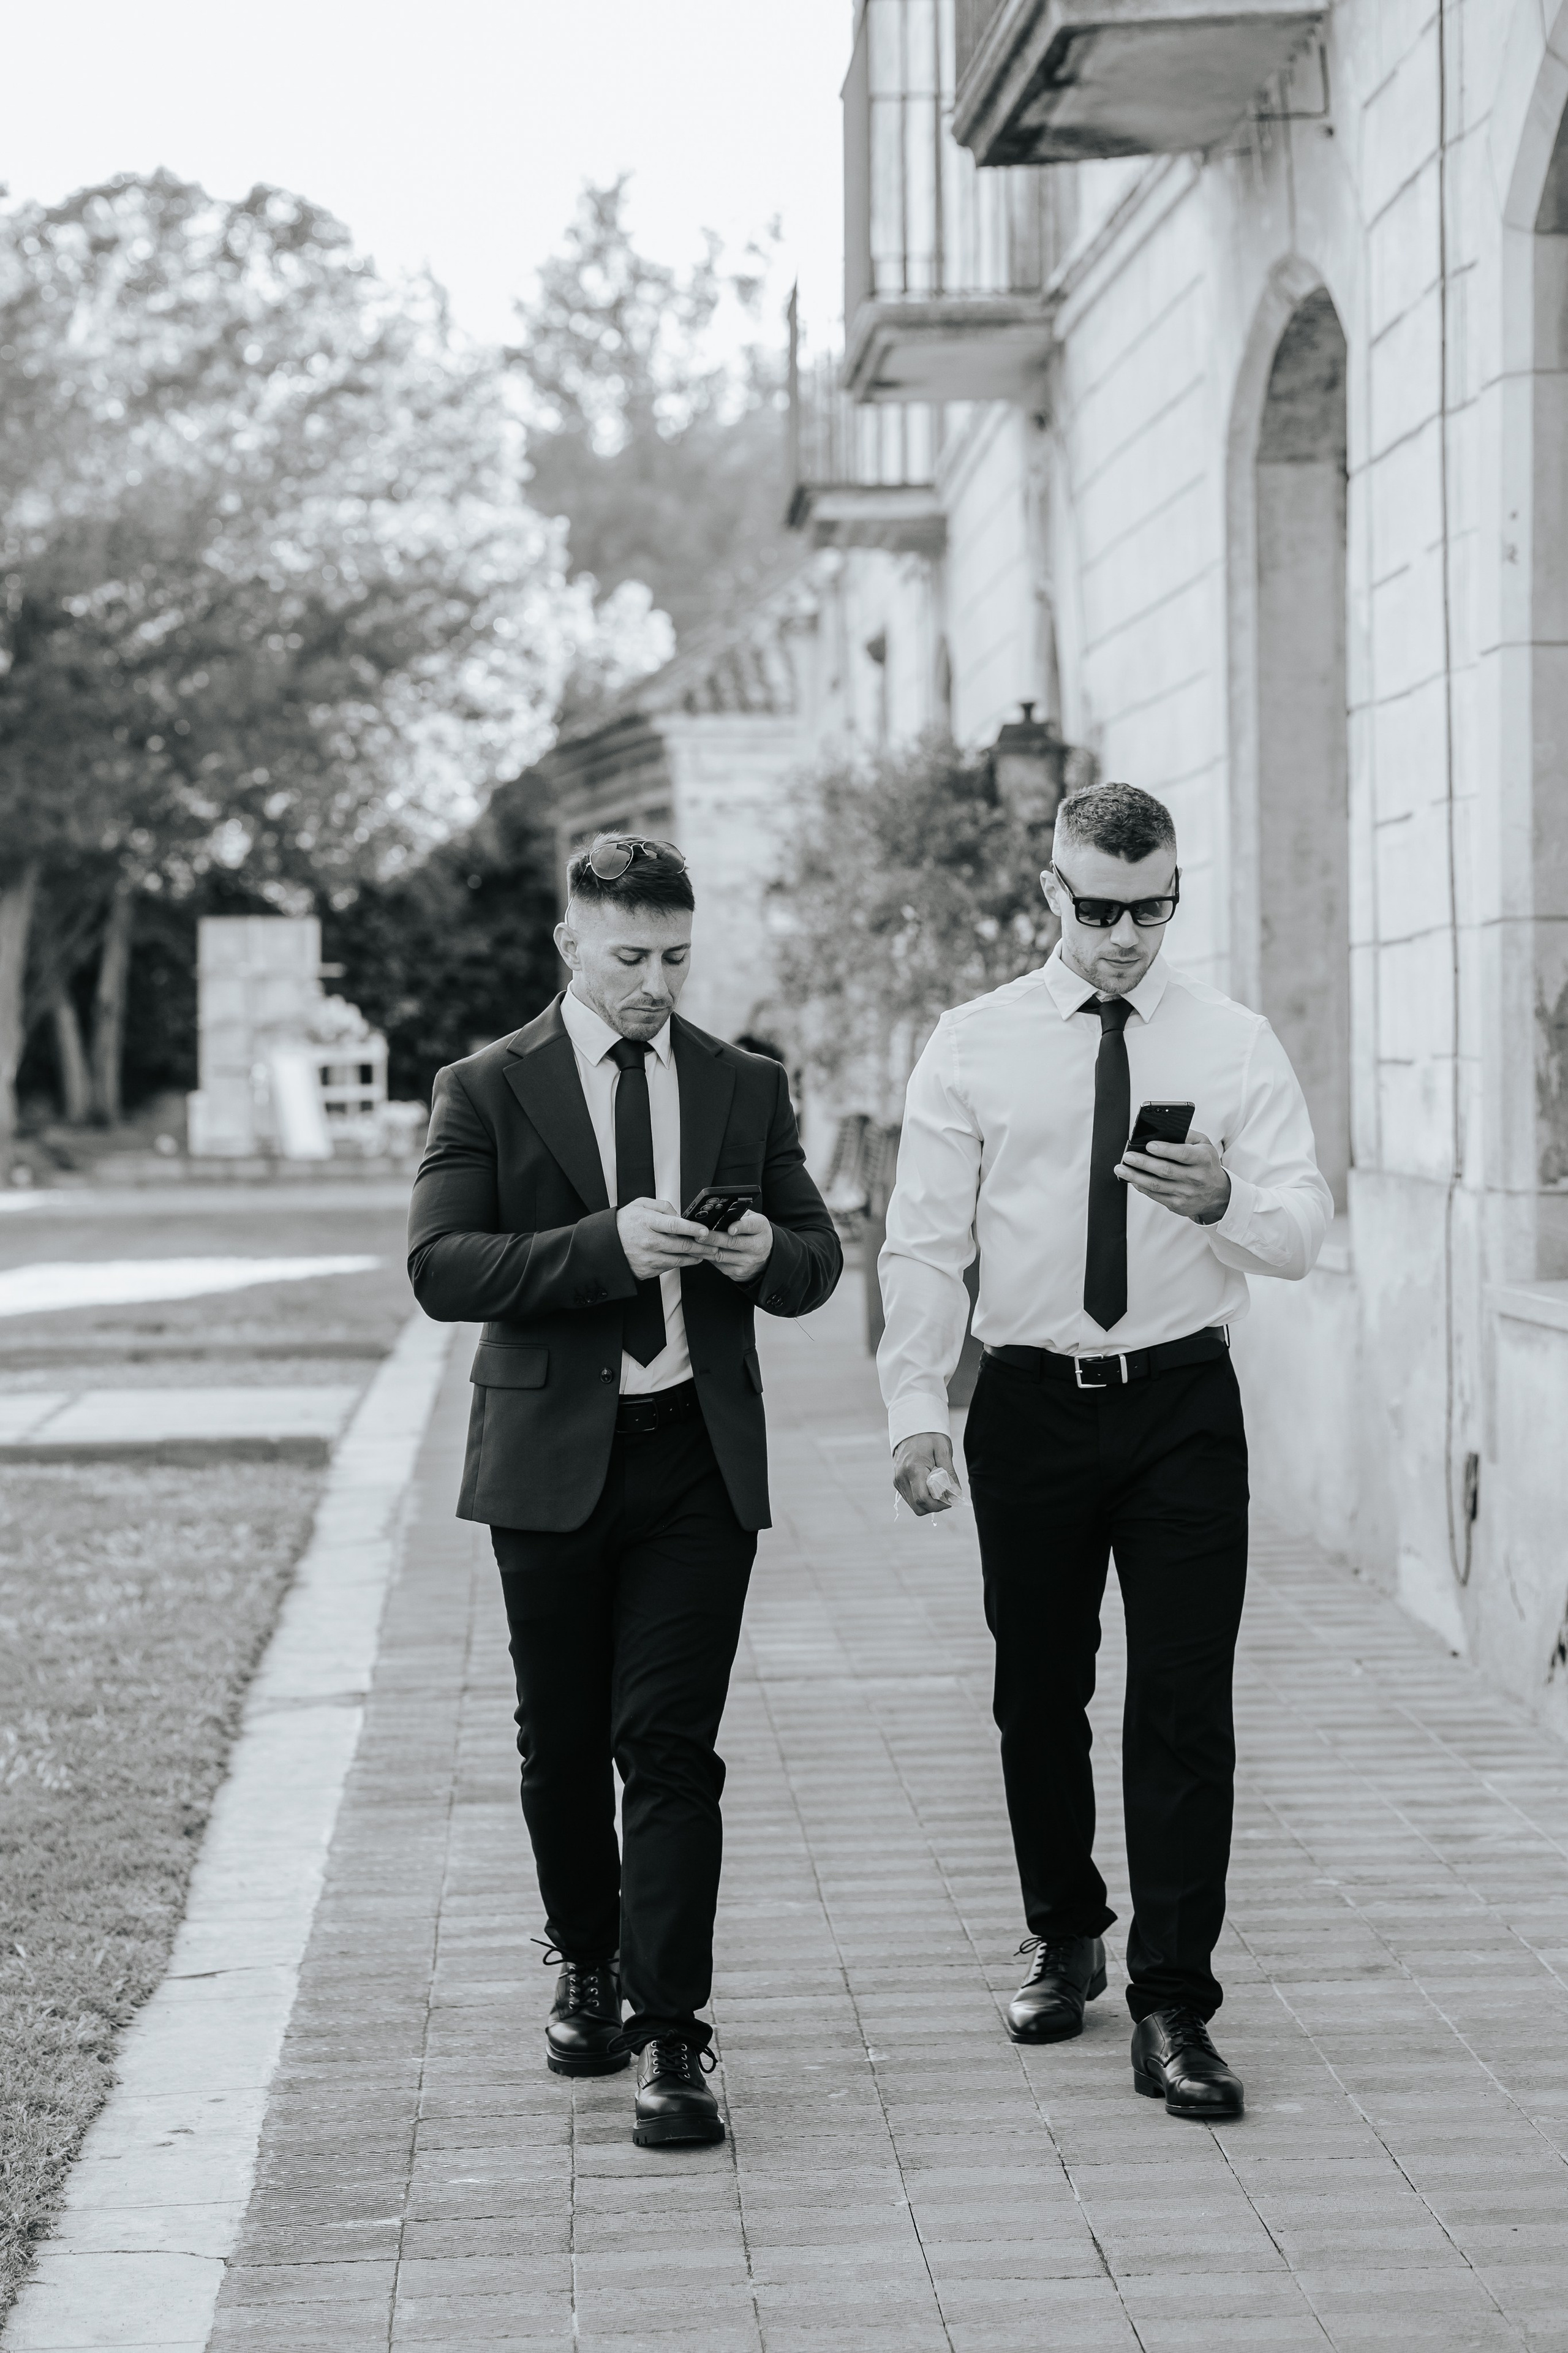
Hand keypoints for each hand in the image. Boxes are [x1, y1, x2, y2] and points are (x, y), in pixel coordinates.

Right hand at [616, 1197, 717, 1281]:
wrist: (605, 1244)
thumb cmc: (624, 1223)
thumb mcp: (641, 1204)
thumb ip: (663, 1207)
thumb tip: (681, 1215)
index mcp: (647, 1222)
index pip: (676, 1226)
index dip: (694, 1229)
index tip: (705, 1231)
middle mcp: (648, 1242)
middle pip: (682, 1246)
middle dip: (702, 1246)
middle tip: (713, 1245)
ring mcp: (648, 1259)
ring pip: (678, 1260)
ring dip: (694, 1257)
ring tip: (705, 1253)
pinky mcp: (647, 1271)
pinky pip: (668, 1268)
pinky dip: (679, 1263)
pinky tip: (686, 1259)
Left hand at [705, 1208, 772, 1284]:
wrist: (767, 1258)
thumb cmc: (756, 1235)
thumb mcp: (755, 1221)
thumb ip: (740, 1216)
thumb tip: (719, 1213)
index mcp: (760, 1229)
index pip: (751, 1226)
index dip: (740, 1227)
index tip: (730, 1228)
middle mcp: (756, 1247)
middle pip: (732, 1243)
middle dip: (713, 1238)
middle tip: (699, 1234)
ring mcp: (746, 1262)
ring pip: (721, 1256)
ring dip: (706, 1249)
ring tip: (694, 1242)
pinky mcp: (737, 1272)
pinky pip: (718, 1265)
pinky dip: (707, 1257)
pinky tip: (699, 1251)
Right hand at [893, 1431, 959, 1515]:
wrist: (911, 1425)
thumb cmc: (929, 1436)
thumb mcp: (943, 1451)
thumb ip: (950, 1474)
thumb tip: (956, 1493)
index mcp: (913, 1469)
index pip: (923, 1500)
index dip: (939, 1505)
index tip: (950, 1499)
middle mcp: (902, 1478)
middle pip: (918, 1507)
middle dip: (934, 1507)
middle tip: (946, 1496)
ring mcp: (897, 1481)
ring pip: (913, 1505)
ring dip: (928, 1502)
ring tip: (938, 1489)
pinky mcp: (897, 1481)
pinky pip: (910, 1498)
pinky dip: (921, 1497)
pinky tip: (929, 1486)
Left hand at [1117, 1133, 1231, 1224]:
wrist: (1217, 1194)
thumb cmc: (1206, 1164)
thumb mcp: (1204, 1145)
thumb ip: (1187, 1135)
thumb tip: (1164, 1130)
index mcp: (1203, 1159)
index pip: (1183, 1154)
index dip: (1165, 1150)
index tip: (1149, 1145)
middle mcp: (1196, 1177)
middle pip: (1165, 1171)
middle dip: (1143, 1163)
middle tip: (1127, 1156)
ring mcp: (1187, 1193)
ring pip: (1156, 1185)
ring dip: (1135, 1177)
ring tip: (1121, 1168)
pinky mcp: (1178, 1205)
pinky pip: (1155, 1196)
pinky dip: (1141, 1187)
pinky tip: (1131, 1179)